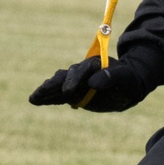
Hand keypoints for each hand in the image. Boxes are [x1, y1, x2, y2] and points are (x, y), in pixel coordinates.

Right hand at [29, 56, 143, 112]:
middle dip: (55, 84)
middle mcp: (83, 71)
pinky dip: (47, 97)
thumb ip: (112, 77)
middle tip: (44, 93)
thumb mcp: (126, 78)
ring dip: (47, 90)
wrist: (127, 86)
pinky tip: (35, 100)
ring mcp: (76, 81)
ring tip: (34, 98)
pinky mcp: (73, 92)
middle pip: (66, 75)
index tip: (68, 91)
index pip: (84, 69)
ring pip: (59, 83)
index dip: (75, 79)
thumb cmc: (129, 80)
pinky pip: (58, 94)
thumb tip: (94, 82)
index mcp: (96, 64)